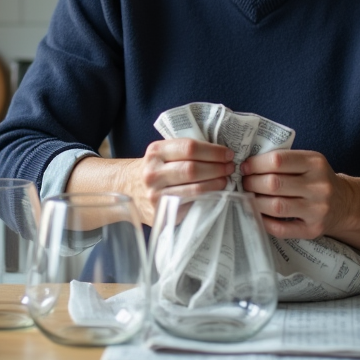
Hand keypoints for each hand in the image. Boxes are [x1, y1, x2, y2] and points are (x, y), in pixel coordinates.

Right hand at [116, 139, 234, 224]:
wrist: (129, 189)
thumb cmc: (156, 168)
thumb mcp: (163, 153)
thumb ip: (184, 150)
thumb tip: (221, 152)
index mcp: (156, 151)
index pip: (189, 147)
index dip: (213, 151)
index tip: (228, 154)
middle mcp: (153, 172)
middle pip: (193, 169)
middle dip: (217, 168)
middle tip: (230, 168)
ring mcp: (156, 194)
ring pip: (194, 189)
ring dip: (216, 184)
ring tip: (226, 180)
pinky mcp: (162, 212)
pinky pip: (191, 204)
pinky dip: (207, 198)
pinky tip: (216, 194)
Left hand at [239, 150, 346, 239]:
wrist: (345, 204)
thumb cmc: (317, 179)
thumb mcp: (309, 162)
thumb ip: (284, 161)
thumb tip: (247, 166)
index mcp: (316, 163)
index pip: (278, 160)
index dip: (256, 164)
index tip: (245, 167)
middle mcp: (319, 186)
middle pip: (274, 184)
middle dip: (252, 183)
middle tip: (244, 183)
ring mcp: (318, 210)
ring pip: (276, 206)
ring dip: (255, 202)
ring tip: (249, 197)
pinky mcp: (313, 230)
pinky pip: (281, 228)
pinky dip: (264, 221)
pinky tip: (258, 214)